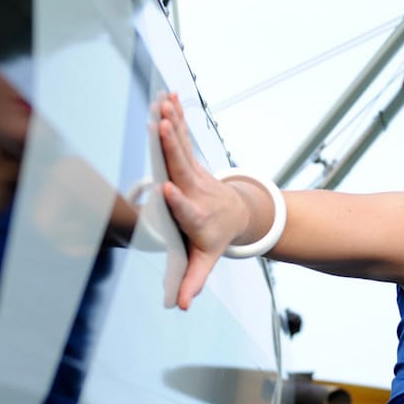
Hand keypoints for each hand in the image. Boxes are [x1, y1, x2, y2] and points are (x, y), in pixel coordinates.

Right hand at [153, 91, 248, 309]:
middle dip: (173, 148)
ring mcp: (197, 171)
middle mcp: (197, 190)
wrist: (240, 213)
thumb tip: (180, 307)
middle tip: (163, 127)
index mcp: (197, 216)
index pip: (187, 209)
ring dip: (173, 124)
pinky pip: (183, 135)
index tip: (167, 189)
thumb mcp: (205, 261)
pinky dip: (175, 116)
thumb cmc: (215, 237)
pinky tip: (166, 96)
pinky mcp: (193, 158)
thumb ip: (192, 280)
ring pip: (183, 146)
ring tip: (163, 104)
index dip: (178, 201)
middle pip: (183, 167)